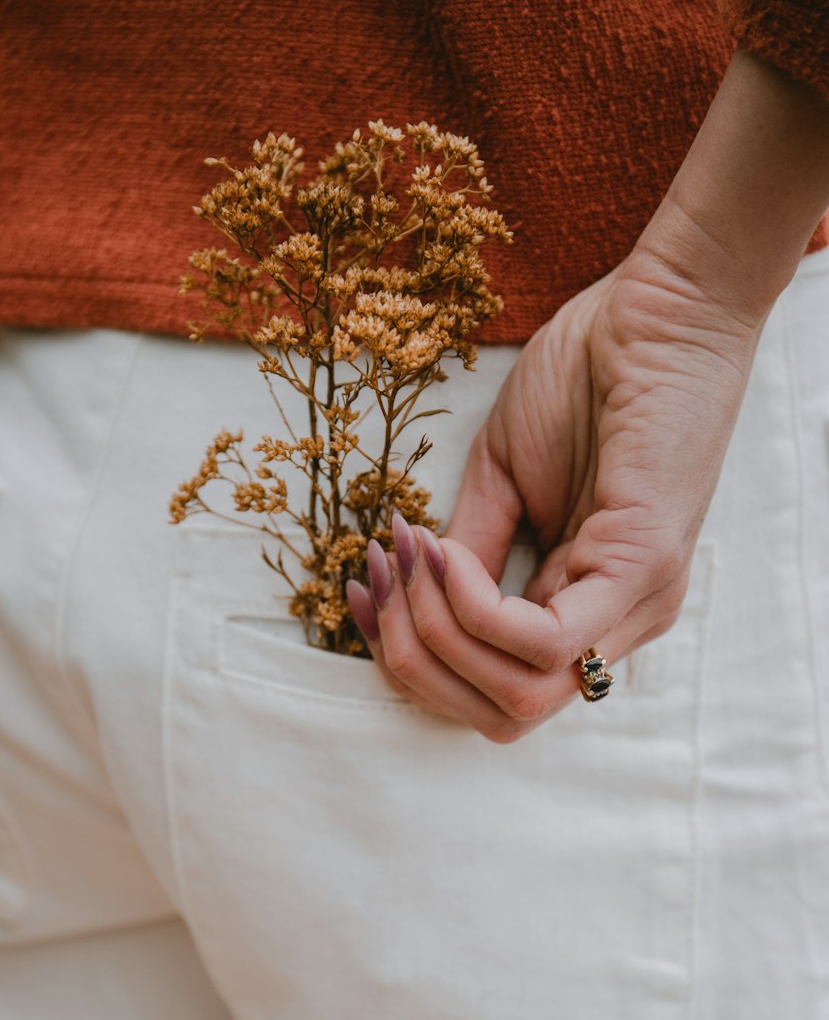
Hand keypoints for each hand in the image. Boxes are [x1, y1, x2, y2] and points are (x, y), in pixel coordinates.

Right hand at [347, 248, 759, 740]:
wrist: (657, 303)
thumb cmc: (588, 378)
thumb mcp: (503, 482)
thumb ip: (469, 555)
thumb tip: (412, 605)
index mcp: (588, 610)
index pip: (496, 692)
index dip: (415, 661)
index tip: (364, 592)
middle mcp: (618, 625)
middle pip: (503, 715)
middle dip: (416, 662)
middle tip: (381, 581)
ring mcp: (636, 604)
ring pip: (521, 695)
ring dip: (437, 635)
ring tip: (409, 559)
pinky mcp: (642, 569)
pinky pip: (542, 641)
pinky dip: (472, 608)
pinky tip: (445, 552)